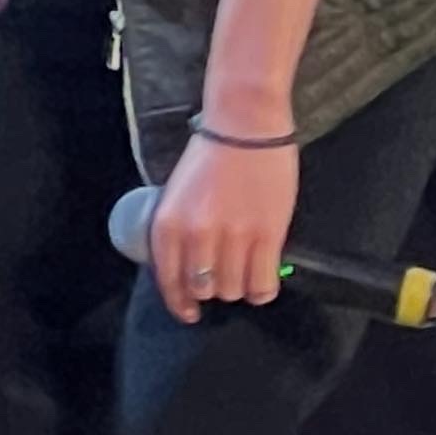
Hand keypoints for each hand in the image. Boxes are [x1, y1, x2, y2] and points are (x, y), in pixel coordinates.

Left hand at [149, 132, 299, 324]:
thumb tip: (188, 266)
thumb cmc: (212, 152)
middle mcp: (196, 234)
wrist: (245, 122)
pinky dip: (262, 289)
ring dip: (237, 286)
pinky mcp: (267, 236)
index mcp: (169, 221)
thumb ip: (181, 227)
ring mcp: (233, 237)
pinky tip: (262, 278)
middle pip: (202, 289)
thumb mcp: (179, 191)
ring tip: (243, 269)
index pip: (168, 280)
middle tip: (221, 276)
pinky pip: (263, 286)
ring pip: (232, 291)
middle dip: (211, 288)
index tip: (188, 312)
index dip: (179, 303)